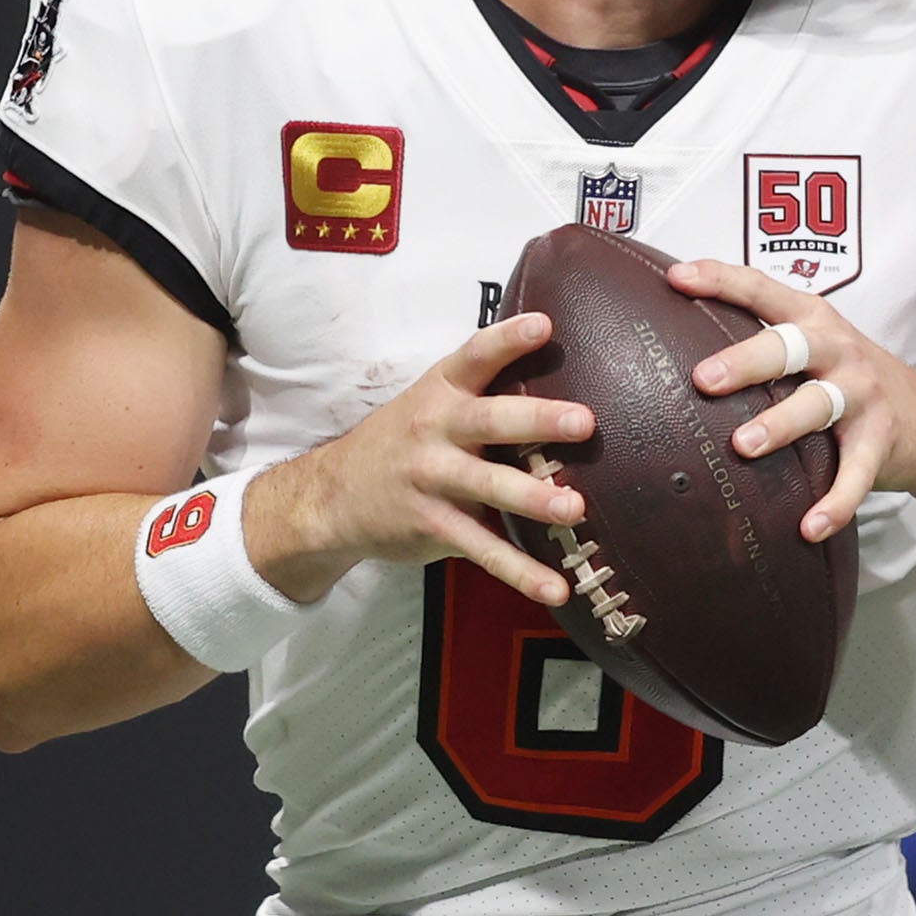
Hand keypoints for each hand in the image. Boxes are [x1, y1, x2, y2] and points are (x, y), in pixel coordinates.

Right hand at [246, 312, 593, 605]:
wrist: (331, 496)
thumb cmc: (403, 442)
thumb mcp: (431, 403)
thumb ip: (482, 393)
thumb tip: (561, 375)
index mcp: (441, 392)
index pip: (474, 356)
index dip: (507, 339)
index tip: (544, 326)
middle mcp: (436, 429)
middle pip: (491, 420)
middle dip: (538, 420)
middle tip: (584, 422)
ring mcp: (433, 480)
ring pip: (489, 487)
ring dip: (534, 499)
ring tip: (575, 508)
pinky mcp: (434, 526)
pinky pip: (483, 550)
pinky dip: (521, 572)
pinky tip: (556, 589)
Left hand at [667, 257, 915, 543]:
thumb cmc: (849, 380)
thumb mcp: (815, 347)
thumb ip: (763, 340)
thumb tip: (672, 345)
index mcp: (813, 320)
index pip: (762, 290)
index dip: (720, 280)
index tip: (675, 278)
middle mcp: (838, 351)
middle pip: (790, 346)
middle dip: (747, 360)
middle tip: (704, 378)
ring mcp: (862, 395)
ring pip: (817, 405)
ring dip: (780, 425)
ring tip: (744, 446)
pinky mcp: (880, 442)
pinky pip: (856, 474)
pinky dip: (835, 502)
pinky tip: (809, 526)